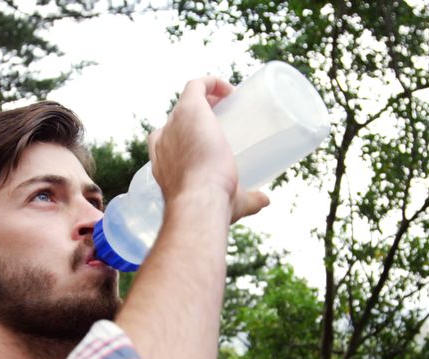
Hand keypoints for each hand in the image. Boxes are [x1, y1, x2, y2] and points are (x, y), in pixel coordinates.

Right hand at [147, 76, 269, 223]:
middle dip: (203, 116)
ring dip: (210, 97)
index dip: (192, 133)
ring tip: (234, 103)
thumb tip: (266, 200)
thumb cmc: (211, 206)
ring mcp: (174, 122)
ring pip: (190, 100)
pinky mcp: (188, 109)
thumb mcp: (230, 204)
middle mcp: (163, 138)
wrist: (201, 200)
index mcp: (163, 160)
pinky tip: (232, 90)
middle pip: (183, 118)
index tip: (216, 137)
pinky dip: (213, 82)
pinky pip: (197, 85)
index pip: (174, 139)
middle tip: (231, 120)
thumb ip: (249, 201)